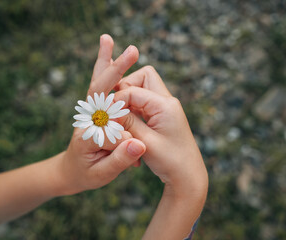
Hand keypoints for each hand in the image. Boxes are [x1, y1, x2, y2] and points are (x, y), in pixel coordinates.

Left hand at [54, 35, 145, 195]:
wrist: (69, 172)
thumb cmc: (85, 174)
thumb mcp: (102, 174)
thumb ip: (119, 160)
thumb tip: (138, 144)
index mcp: (88, 133)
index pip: (107, 117)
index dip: (124, 120)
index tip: (139, 137)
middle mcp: (87, 117)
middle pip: (99, 89)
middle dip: (116, 70)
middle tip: (131, 52)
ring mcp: (89, 112)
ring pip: (97, 83)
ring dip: (105, 62)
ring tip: (107, 40)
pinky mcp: (93, 110)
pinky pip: (100, 88)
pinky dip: (105, 71)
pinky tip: (109, 57)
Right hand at [114, 66, 207, 198]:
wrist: (187, 176)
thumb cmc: (170, 161)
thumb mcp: (144, 142)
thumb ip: (126, 122)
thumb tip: (109, 110)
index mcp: (165, 105)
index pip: (133, 89)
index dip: (116, 100)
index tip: (107, 115)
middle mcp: (167, 101)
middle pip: (142, 77)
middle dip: (125, 89)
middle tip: (115, 109)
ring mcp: (165, 108)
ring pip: (142, 89)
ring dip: (129, 100)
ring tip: (120, 119)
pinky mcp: (162, 116)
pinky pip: (144, 103)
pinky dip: (133, 111)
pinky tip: (128, 127)